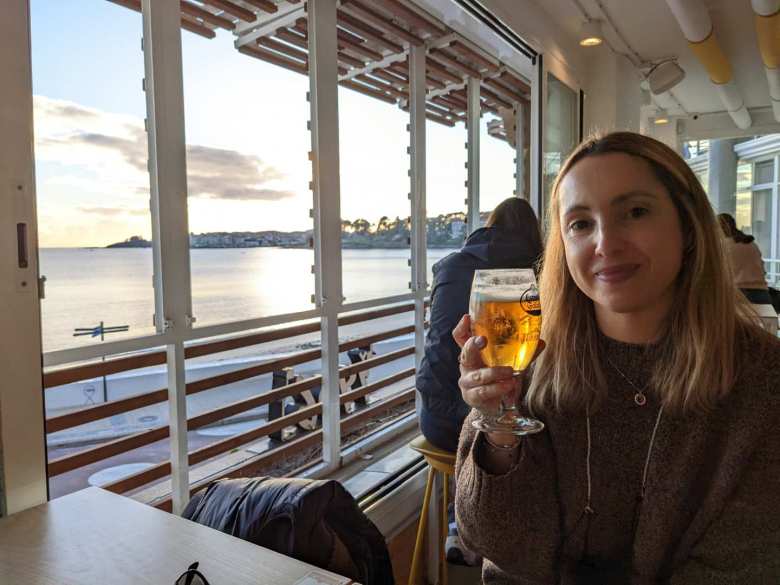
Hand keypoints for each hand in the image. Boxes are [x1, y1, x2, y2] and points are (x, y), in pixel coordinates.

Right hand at [453, 314, 544, 445]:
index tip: (467, 317)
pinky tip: (508, 385)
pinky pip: (483, 391)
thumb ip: (524, 353)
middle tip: (483, 340)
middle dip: (472, 345)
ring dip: (494, 372)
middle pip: (465, 353)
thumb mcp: (512, 363)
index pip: (461, 337)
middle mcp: (467, 365)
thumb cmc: (500, 379)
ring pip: (478, 375)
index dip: (462, 327)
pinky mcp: (472, 396)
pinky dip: (497, 388)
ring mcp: (467, 381)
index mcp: (474, 353)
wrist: (497, 407)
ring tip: (510, 372)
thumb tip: (541, 341)